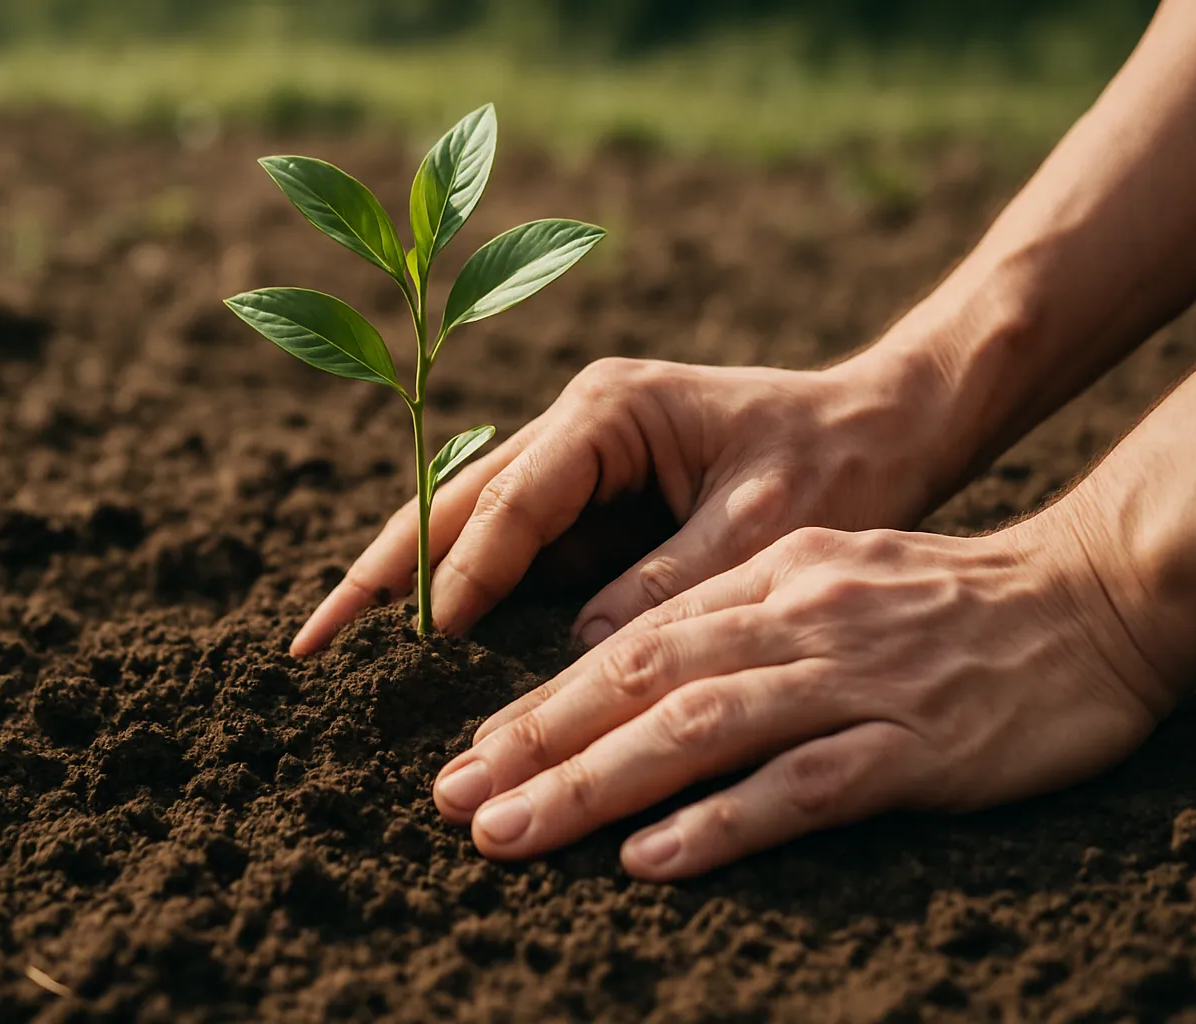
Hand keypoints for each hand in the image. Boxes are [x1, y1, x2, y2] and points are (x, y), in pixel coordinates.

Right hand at [292, 355, 944, 653]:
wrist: (887, 426)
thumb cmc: (839, 461)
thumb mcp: (766, 524)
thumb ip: (670, 583)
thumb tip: (582, 655)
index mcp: (607, 411)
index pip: (513, 501)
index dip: (462, 575)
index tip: (419, 645)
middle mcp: (575, 429)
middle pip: (452, 506)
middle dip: (379, 576)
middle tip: (309, 647)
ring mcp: (576, 466)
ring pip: (465, 530)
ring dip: (403, 591)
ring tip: (336, 655)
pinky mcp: (589, 505)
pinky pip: (510, 556)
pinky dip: (463, 603)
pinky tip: (421, 654)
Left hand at [430, 519, 1170, 879]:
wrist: (1090, 596)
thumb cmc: (949, 596)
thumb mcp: (830, 573)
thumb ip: (738, 612)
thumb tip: (634, 662)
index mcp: (770, 579)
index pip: (634, 640)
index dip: (548, 701)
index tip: (475, 752)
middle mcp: (797, 620)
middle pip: (644, 682)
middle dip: (540, 744)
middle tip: (454, 799)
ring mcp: (855, 680)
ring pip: (702, 729)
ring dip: (597, 784)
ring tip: (513, 833)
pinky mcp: (917, 745)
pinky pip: (805, 785)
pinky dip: (723, 821)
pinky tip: (653, 859)